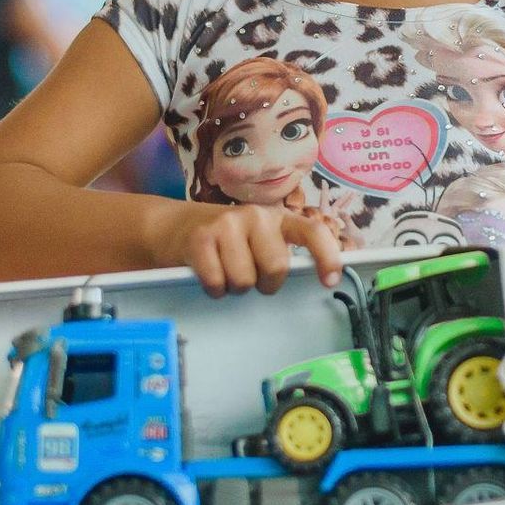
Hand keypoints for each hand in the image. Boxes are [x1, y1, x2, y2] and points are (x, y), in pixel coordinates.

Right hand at [162, 203, 343, 297]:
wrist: (173, 226)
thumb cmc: (226, 241)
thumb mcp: (257, 239)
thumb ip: (280, 252)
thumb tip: (311, 279)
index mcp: (277, 218)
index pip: (312, 232)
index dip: (327, 257)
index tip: (330, 281)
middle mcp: (255, 216)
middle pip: (276, 268)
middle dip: (265, 284)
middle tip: (251, 277)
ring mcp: (227, 224)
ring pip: (245, 281)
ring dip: (234, 287)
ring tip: (225, 271)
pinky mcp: (200, 239)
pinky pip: (217, 283)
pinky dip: (213, 289)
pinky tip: (208, 274)